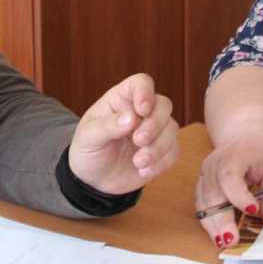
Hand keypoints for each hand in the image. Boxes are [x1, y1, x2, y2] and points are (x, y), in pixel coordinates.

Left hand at [68, 73, 179, 195]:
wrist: (94, 179)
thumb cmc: (88, 150)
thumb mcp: (89, 137)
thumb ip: (107, 126)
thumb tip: (131, 118)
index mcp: (122, 99)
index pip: (141, 83)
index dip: (145, 93)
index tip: (142, 110)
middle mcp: (142, 112)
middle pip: (163, 105)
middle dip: (155, 124)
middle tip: (138, 140)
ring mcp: (154, 131)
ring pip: (172, 128)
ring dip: (158, 147)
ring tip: (138, 162)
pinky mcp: (162, 151)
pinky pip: (174, 151)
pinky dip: (162, 162)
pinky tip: (144, 170)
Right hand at [195, 125, 262, 251]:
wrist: (248, 133)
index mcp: (234, 155)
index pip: (229, 176)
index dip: (239, 195)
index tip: (253, 209)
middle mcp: (213, 164)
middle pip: (213, 193)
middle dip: (221, 219)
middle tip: (232, 240)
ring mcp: (205, 174)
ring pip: (204, 202)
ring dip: (212, 224)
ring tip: (223, 243)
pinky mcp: (203, 184)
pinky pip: (202, 205)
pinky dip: (209, 221)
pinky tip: (217, 236)